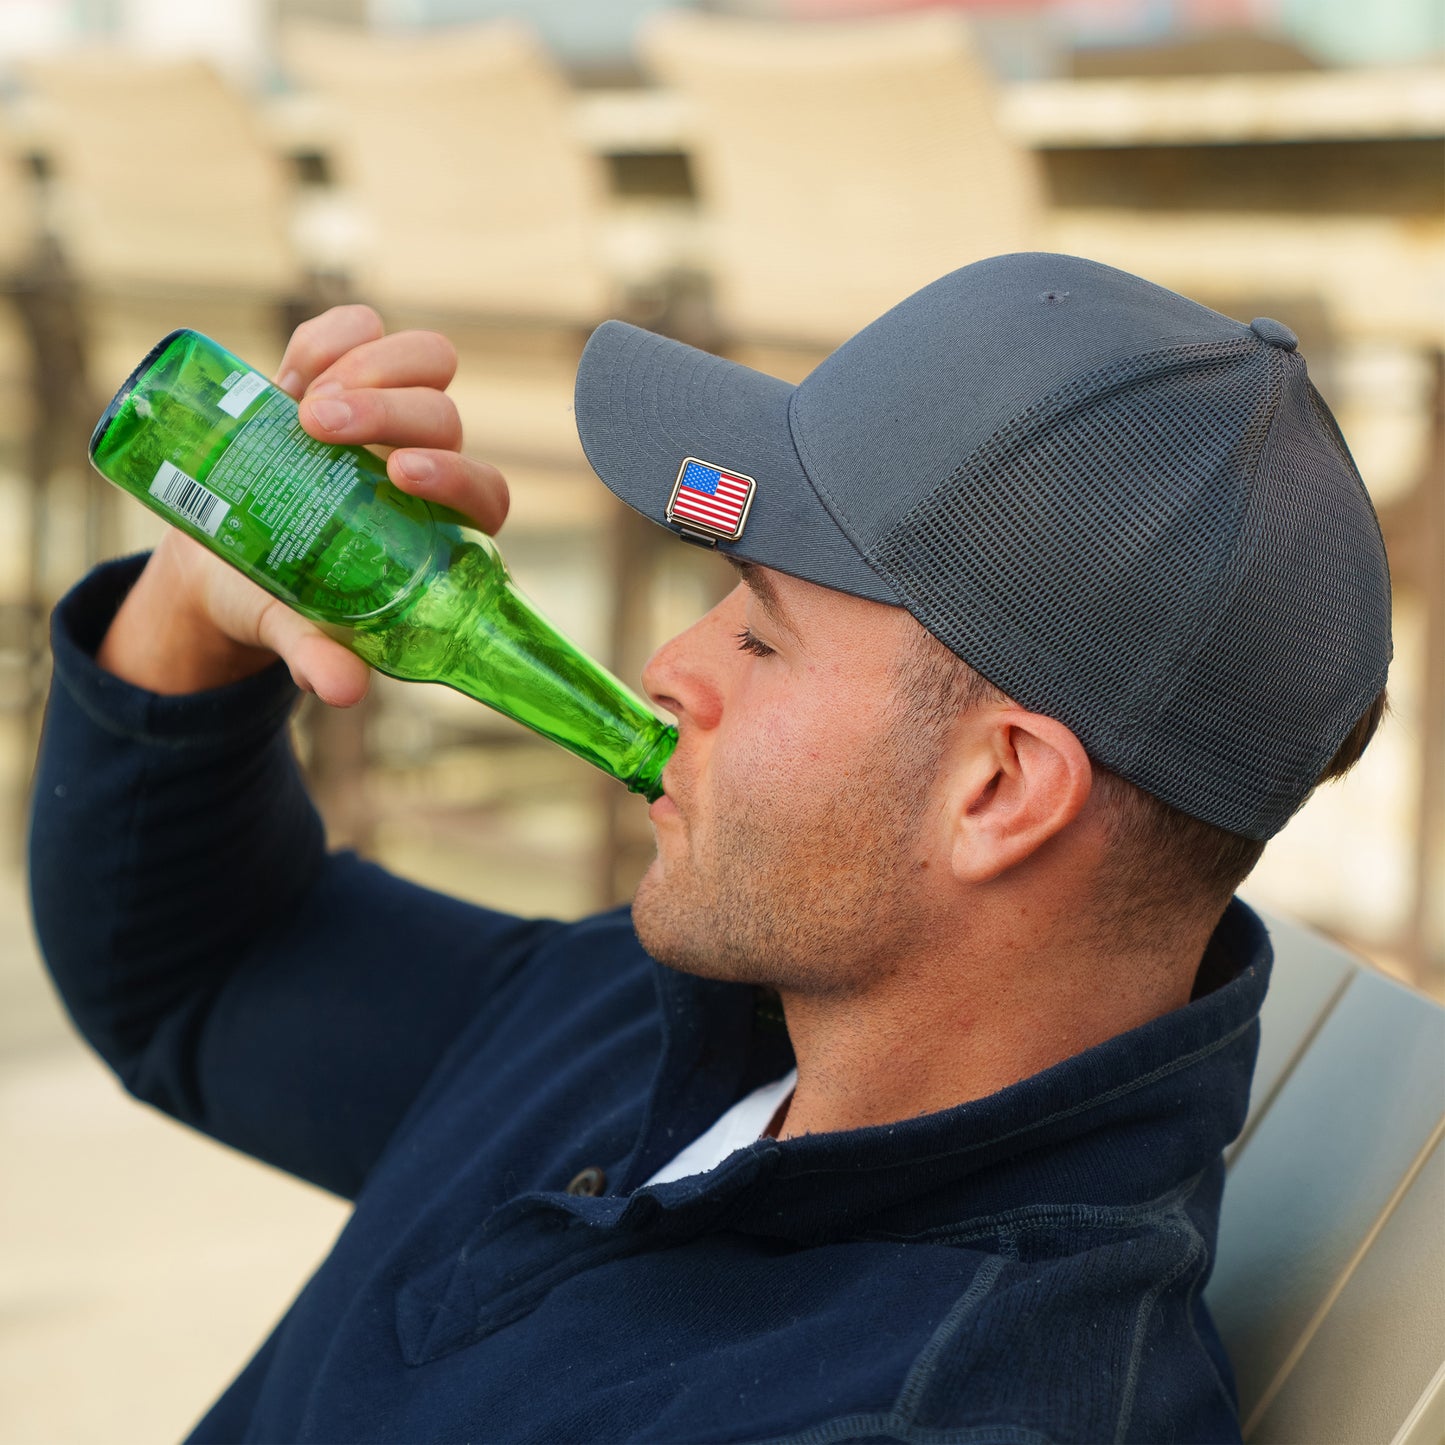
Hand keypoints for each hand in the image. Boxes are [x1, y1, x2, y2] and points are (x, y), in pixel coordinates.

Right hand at [97, 306, 508, 705]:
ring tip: (302, 404)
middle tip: (318, 426)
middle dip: (390, 411)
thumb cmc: (276, 596)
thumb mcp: (291, 626)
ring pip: (423, 362)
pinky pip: (358, 331)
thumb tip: (342, 690)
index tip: (400, 475)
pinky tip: (294, 367)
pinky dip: (333, 336)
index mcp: (437, 526)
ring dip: (370, 366)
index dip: (456, 476)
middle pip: (445, 417)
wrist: (217, 556)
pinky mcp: (335, 372)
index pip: (484, 492)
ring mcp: (384, 411)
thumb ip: (318, 653)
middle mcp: (424, 462)